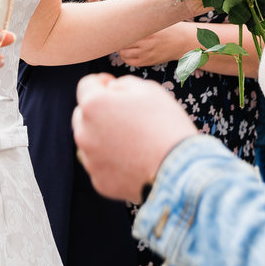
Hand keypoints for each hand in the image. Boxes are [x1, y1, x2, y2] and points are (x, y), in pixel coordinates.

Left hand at [73, 74, 198, 201]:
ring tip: (134, 141)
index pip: (86, 85)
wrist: (180, 171)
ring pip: (90, 141)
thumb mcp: (148, 88)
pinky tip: (133, 159)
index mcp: (94, 105)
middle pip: (83, 115)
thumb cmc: (166, 125)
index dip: (102, 83)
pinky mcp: (99, 182)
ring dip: (103, 136)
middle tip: (127, 117)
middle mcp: (84, 132)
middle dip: (100, 111)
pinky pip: (100, 164)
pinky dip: (111, 160)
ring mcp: (90, 160)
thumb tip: (110, 89)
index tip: (115, 88)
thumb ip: (121, 83)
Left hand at [117, 23, 191, 67]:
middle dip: (117, 39)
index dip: (117, 30)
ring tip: (122, 43)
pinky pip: (130, 61)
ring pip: (124, 54)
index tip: (115, 26)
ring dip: (120, 48)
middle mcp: (146, 43)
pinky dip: (125, 57)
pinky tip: (127, 51)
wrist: (183, 42)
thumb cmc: (170, 28)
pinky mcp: (147, 61)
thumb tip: (126, 14)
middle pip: (122, 44)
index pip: (125, 32)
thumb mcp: (157, 21)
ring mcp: (146, 54)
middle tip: (117, 34)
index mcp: (147, 31)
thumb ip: (143, 20)